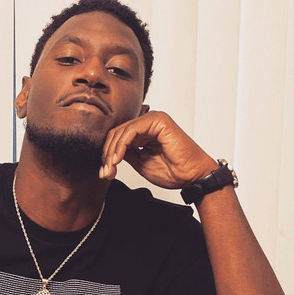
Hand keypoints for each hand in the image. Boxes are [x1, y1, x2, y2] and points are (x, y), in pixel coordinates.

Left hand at [99, 110, 217, 187]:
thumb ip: (124, 154)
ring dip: (112, 152)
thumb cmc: (172, 170)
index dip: (107, 155)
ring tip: (111, 169)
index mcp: (143, 131)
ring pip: (121, 132)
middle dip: (107, 155)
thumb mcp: (139, 162)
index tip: (105, 173)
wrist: (190, 175)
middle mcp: (147, 122)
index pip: (116, 138)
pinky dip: (120, 146)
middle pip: (116, 133)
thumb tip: (107, 157)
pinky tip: (118, 159)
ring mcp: (153, 119)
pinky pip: (131, 131)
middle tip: (105, 172)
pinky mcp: (158, 120)